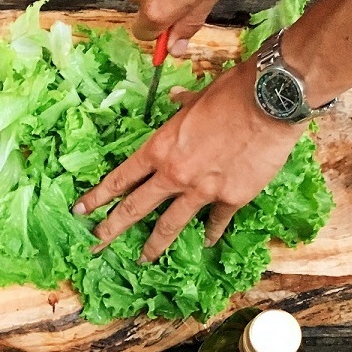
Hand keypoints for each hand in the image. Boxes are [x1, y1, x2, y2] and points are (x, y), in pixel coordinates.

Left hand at [73, 60, 302, 262]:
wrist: (270, 102)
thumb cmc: (232, 92)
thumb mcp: (198, 97)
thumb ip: (182, 107)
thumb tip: (174, 100)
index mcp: (160, 148)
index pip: (121, 178)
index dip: (98, 197)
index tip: (81, 211)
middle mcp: (174, 174)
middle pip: (135, 208)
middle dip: (112, 228)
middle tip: (96, 244)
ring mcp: (202, 191)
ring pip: (170, 225)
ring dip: (154, 245)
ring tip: (143, 259)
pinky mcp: (231, 198)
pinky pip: (216, 221)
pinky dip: (211, 232)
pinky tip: (205, 242)